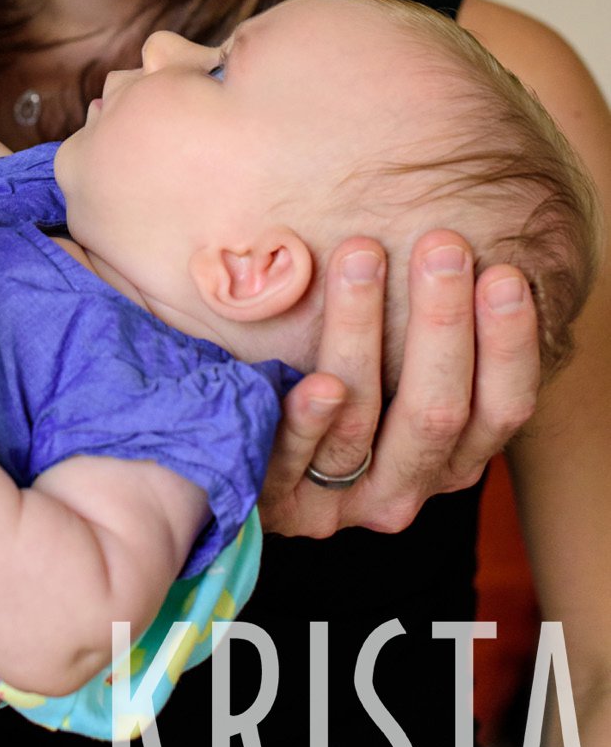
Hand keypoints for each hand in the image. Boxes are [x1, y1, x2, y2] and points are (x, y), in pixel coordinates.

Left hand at [258, 231, 540, 537]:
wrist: (238, 459)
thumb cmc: (329, 387)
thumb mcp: (390, 370)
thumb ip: (424, 332)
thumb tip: (453, 243)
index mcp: (451, 458)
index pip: (499, 411)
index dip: (508, 347)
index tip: (504, 275)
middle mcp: (407, 487)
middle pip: (436, 412)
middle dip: (442, 323)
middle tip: (441, 246)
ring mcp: (343, 501)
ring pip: (360, 420)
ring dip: (361, 332)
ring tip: (361, 256)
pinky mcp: (282, 503)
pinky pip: (294, 457)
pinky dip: (308, 419)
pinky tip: (318, 383)